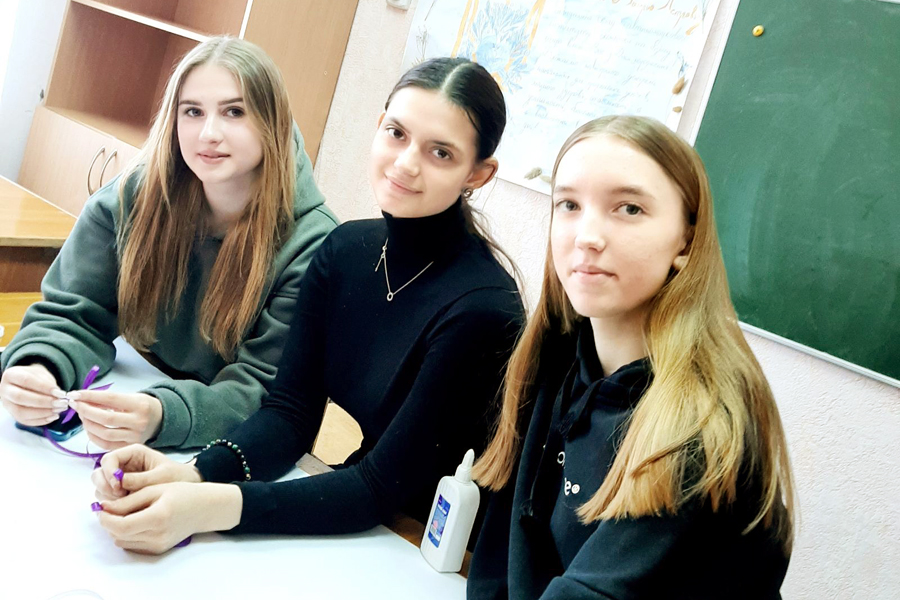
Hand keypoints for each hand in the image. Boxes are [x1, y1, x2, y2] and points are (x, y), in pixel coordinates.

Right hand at [0, 364, 66, 425]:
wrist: (26, 383)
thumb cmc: (35, 378)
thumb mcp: (41, 374)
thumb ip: (48, 383)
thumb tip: (58, 395)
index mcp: (11, 375)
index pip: (26, 380)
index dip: (44, 387)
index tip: (60, 392)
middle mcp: (5, 390)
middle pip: (20, 397)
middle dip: (43, 402)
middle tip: (61, 403)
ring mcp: (7, 405)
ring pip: (21, 412)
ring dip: (43, 413)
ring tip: (59, 409)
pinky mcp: (13, 415)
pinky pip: (25, 421)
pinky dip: (41, 420)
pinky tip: (54, 416)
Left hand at [68, 389, 161, 448]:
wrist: (159, 419)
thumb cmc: (141, 406)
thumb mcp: (130, 397)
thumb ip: (108, 399)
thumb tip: (82, 399)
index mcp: (139, 405)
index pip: (110, 399)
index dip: (90, 396)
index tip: (75, 394)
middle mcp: (138, 421)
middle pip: (106, 418)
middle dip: (85, 411)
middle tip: (75, 404)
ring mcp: (135, 437)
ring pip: (104, 433)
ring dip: (87, 424)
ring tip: (82, 415)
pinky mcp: (129, 446)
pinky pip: (105, 444)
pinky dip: (93, 436)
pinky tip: (89, 427)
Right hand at [92, 443, 202, 500]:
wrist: (188, 487)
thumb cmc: (178, 477)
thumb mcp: (161, 477)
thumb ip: (139, 480)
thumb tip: (117, 484)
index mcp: (133, 453)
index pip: (109, 459)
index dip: (109, 472)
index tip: (118, 487)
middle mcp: (124, 465)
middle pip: (100, 473)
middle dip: (105, 486)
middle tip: (119, 497)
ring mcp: (121, 480)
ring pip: (102, 487)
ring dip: (107, 497)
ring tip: (126, 504)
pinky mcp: (122, 493)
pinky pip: (109, 498)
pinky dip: (112, 505)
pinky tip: (126, 509)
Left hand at [96, 482, 242, 553]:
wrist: (205, 508)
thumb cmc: (183, 493)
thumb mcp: (155, 489)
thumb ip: (128, 500)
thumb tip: (103, 507)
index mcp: (157, 517)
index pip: (120, 525)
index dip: (104, 518)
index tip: (99, 506)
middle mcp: (157, 536)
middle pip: (118, 535)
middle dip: (108, 521)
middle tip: (110, 506)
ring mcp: (158, 545)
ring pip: (122, 541)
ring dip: (117, 528)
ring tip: (124, 512)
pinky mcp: (158, 550)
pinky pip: (132, 545)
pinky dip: (128, 534)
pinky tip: (136, 520)